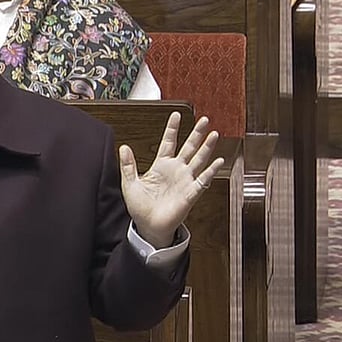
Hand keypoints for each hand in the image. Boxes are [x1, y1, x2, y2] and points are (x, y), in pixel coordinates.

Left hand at [118, 112, 223, 247]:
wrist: (149, 226)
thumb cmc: (140, 207)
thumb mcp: (130, 184)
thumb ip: (128, 165)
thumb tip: (123, 147)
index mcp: (161, 166)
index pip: (168, 142)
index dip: (172, 129)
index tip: (175, 114)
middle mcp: (176, 170)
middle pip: (189, 147)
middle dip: (196, 133)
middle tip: (205, 119)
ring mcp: (185, 180)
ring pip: (199, 160)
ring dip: (207, 147)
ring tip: (214, 134)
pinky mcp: (191, 193)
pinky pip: (203, 180)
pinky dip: (211, 170)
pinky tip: (219, 161)